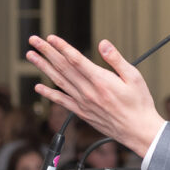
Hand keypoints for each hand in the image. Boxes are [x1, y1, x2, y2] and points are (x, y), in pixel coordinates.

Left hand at [26, 36, 164, 156]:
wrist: (138, 131)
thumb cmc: (139, 103)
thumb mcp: (133, 77)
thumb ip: (116, 59)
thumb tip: (103, 44)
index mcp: (101, 81)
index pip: (76, 60)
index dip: (61, 47)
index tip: (50, 38)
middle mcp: (88, 92)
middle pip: (63, 68)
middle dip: (47, 52)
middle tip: (34, 41)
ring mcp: (83, 103)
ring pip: (58, 81)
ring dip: (43, 67)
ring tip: (31, 56)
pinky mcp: (82, 113)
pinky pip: (62, 101)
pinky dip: (49, 94)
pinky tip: (38, 87)